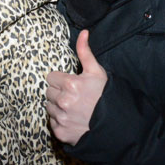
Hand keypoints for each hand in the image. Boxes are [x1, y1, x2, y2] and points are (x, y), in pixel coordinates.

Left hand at [45, 29, 106, 144]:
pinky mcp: (61, 132)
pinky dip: (60, 121)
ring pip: (49, 107)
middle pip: (48, 92)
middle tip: (74, 96)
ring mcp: (61, 118)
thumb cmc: (106, 96)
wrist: (115, 125)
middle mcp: (63, 101)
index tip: (71, 84)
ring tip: (74, 108)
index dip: (61, 80)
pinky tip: (73, 120)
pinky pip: (52, 122)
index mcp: (70, 84)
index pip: (50, 78)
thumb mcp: (97, 72)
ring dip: (57, 107)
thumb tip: (83, 32)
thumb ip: (85, 51)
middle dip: (58, 92)